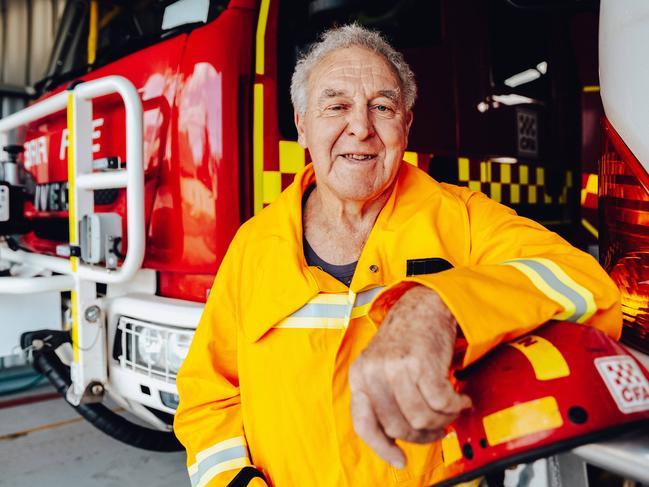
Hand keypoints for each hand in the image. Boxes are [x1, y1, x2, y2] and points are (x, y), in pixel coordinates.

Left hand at [349, 285, 471, 467]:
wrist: (426, 305)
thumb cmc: (407, 338)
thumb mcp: (382, 365)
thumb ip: (384, 396)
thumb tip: (400, 436)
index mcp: (360, 375)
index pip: (364, 423)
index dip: (382, 448)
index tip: (399, 460)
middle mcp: (374, 371)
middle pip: (398, 426)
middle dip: (423, 433)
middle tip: (439, 426)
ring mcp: (395, 366)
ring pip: (421, 419)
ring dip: (442, 420)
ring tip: (451, 409)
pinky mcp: (421, 362)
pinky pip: (441, 403)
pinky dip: (455, 407)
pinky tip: (461, 399)